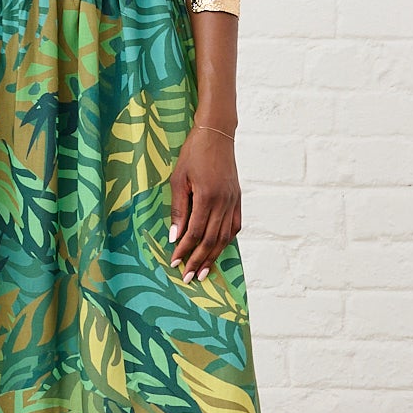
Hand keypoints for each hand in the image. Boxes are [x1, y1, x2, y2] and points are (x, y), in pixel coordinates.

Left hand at [167, 124, 240, 282]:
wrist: (216, 134)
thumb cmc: (193, 153)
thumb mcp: (178, 179)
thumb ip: (178, 209)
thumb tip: (174, 236)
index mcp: (207, 197)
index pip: (195, 233)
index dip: (185, 250)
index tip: (175, 263)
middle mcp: (223, 202)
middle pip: (211, 240)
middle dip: (198, 261)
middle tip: (188, 277)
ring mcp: (233, 201)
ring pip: (224, 237)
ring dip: (213, 256)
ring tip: (203, 272)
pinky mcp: (237, 198)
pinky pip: (235, 225)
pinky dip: (227, 240)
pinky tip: (219, 250)